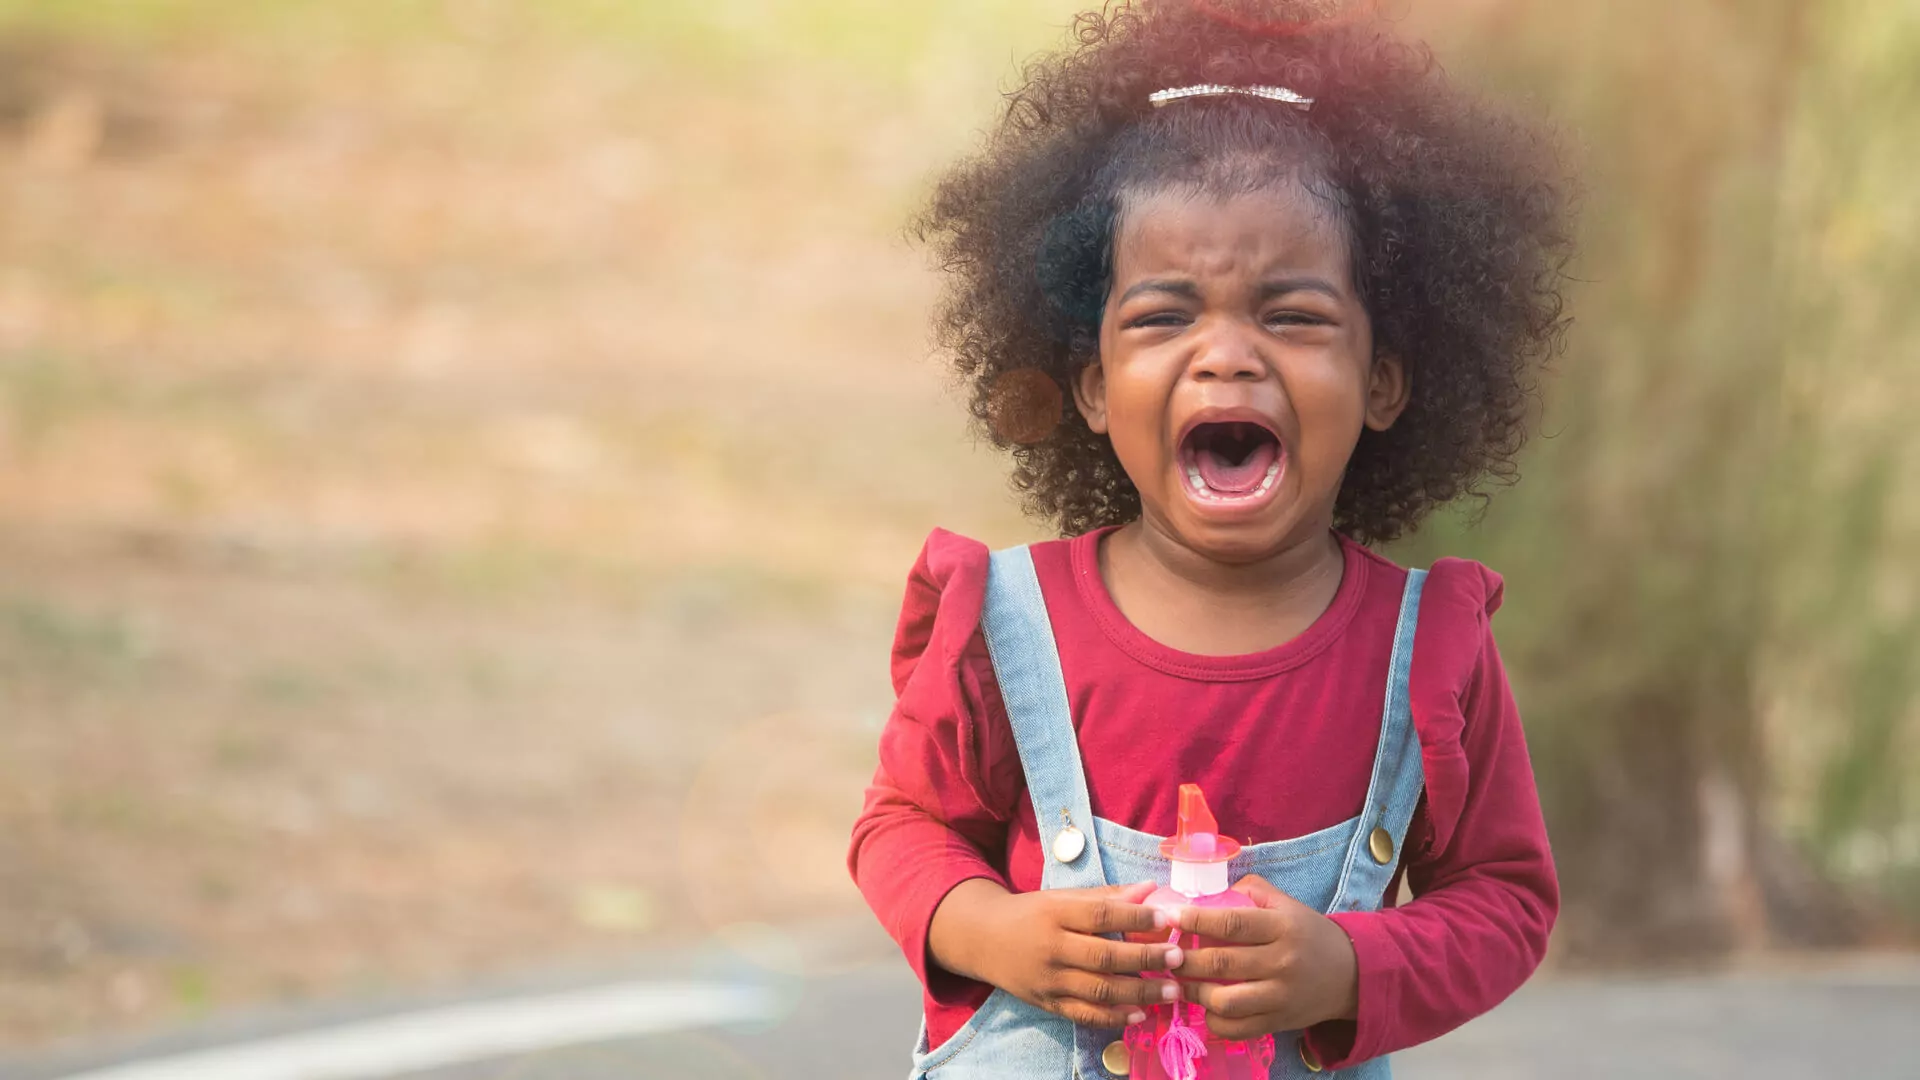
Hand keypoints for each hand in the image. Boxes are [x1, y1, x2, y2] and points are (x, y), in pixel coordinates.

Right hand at [928, 878, 1184, 1028]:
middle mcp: (1050, 947)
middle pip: (1103, 956)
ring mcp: (1048, 979)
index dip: (1135, 917)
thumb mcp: (1063, 897)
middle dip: (1145, 958)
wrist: (982, 939)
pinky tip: (1140, 1014)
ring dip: (1139, 992)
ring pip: (1098, 990)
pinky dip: (1113, 1018)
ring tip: (1172, 990)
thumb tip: (1151, 889)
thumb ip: (1107, 896)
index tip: (1169, 918)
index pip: (1100, 915)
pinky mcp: (1046, 1003)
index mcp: (1055, 913)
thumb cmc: (1032, 913)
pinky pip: (1083, 1015)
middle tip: (1179, 957)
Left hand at [1169, 874, 1359, 1039]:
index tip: (1169, 917)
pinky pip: (1237, 1029)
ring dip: (1194, 993)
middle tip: (1165, 955)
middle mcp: (1281, 962)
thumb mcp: (1286, 904)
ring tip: (1180, 983)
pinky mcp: (1278, 1022)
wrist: (1351, 974)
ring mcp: (1280, 997)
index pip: (1231, 923)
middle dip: (1184, 960)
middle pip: (1221, 964)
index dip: (1195, 921)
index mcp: (1282, 927)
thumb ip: (1250, 890)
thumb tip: (1208, 890)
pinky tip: (1205, 1008)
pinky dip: (1214, 1022)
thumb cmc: (1308, 933)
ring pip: (1225, 1001)